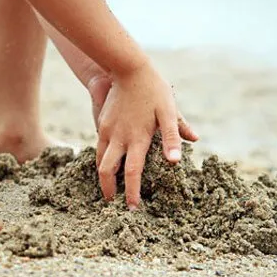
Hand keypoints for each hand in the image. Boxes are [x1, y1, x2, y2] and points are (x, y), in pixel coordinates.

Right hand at [95, 64, 197, 209]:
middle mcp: (119, 138)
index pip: (132, 173)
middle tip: (113, 202)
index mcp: (138, 138)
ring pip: (99, 160)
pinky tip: (109, 163)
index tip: (132, 208)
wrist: (128, 68)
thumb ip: (174, 135)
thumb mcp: (169, 110)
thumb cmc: (153, 89)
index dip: (131, 192)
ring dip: (104, 176)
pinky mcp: (102, 124)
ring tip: (109, 187)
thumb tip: (177, 160)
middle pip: (106, 171)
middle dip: (108, 190)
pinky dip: (102, 160)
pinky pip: (99, 147)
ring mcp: (107, 131)